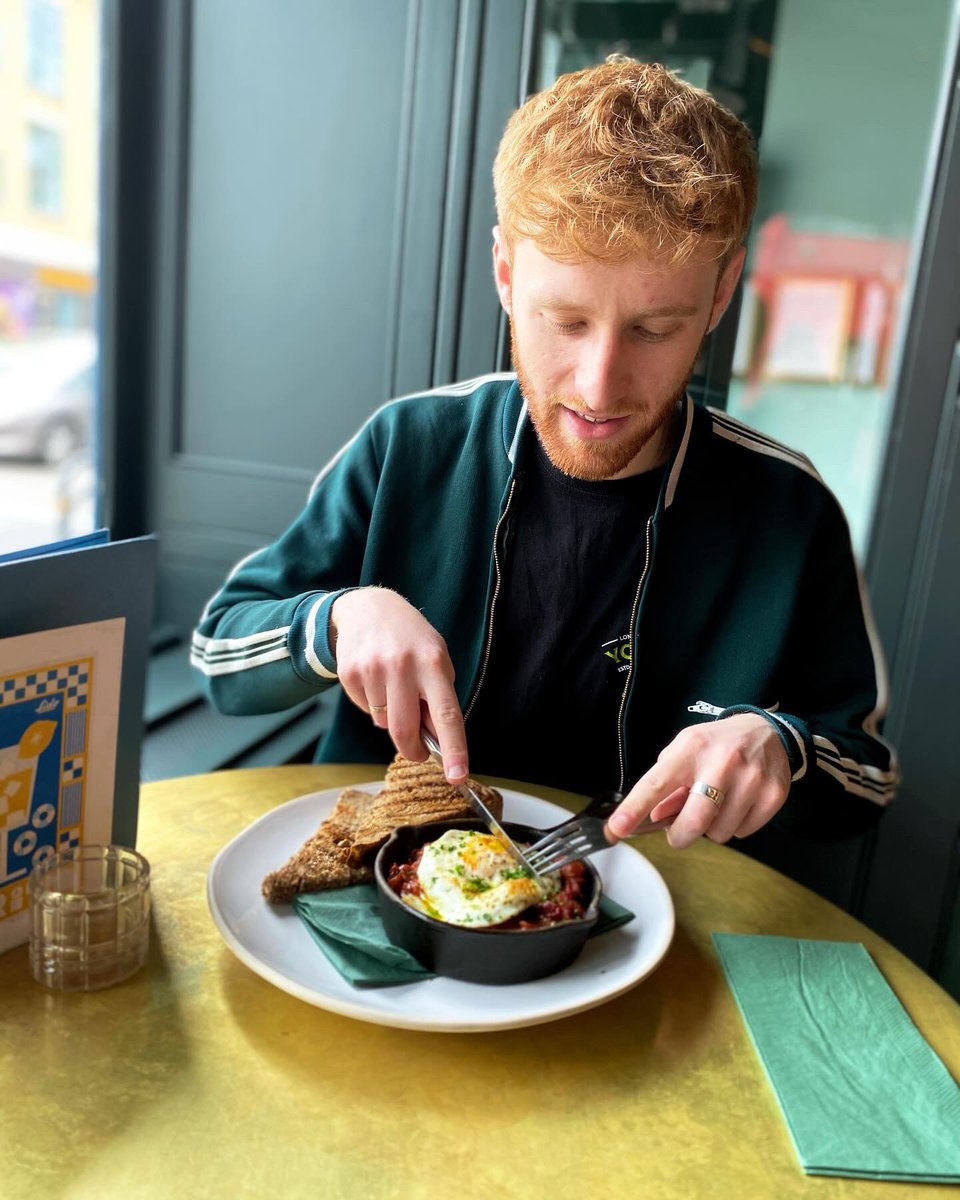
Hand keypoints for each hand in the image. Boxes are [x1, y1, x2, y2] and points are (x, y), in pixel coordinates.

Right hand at [330, 588, 466, 781]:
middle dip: (412, 750)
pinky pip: (364, 709)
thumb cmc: (411, 640)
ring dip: (391, 717)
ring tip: (393, 687)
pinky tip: (375, 680)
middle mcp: (402, 666)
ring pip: (383, 722)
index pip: (447, 714)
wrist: (369, 608)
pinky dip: (372, 704)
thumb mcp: (435, 659)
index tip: (457, 775)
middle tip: (417, 752)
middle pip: (405, 730)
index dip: (453, 749)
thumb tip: (434, 741)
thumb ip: (437, 698)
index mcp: (433, 663)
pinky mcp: (349, 673)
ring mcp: (372, 669)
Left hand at [605, 714, 790, 848]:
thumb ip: (665, 784)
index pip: (657, 783)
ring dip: (710, 828)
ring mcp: (752, 778)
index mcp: (692, 747)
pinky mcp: (773, 795)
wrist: (766, 732)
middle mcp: (723, 760)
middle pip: (694, 821)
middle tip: (678, 833)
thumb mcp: (684, 751)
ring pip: (719, 832)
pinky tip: (738, 804)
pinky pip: (742, 833)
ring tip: (717, 804)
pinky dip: (734, 826)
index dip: (634, 809)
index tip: (616, 828)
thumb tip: (651, 818)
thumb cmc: (715, 745)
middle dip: (679, 836)